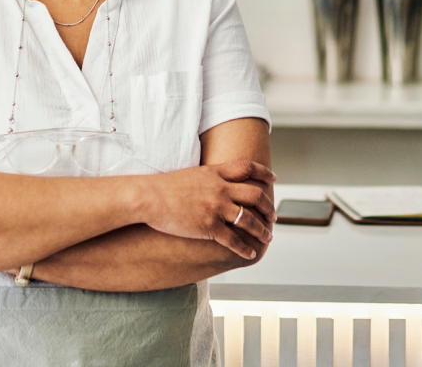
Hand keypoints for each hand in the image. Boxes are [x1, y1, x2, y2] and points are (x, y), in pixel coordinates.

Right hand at [142, 161, 276, 259]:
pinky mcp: (208, 226)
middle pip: (255, 195)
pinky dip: (245, 248)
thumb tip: (219, 180)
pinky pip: (233, 240)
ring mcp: (215, 207)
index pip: (248, 167)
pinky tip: (250, 253)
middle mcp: (220, 188)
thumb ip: (210, 176)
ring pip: (249, 219)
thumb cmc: (164, 187)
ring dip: (262, 230)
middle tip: (273, 215)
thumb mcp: (192, 174)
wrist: (148, 197)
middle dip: (268, 206)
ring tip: (268, 237)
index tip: (273, 178)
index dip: (263, 172)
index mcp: (216, 173)